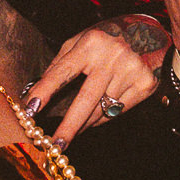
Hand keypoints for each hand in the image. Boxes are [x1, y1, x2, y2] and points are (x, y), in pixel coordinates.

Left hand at [22, 18, 167, 144]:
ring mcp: (131, 70)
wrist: (149, 33)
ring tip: (72, 132)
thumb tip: (36, 94)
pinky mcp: (145, 84)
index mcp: (91, 43)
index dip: (45, 91)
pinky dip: (102, 118)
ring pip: (101, 109)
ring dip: (83, 124)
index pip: (63, 71)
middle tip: (56, 146)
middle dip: (69, 125)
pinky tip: (93, 119)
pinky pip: (117, 111)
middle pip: (86, 98)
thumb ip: (61, 64)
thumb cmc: (106, 39)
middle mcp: (112, 56)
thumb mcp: (81, 41)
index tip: (30, 110)